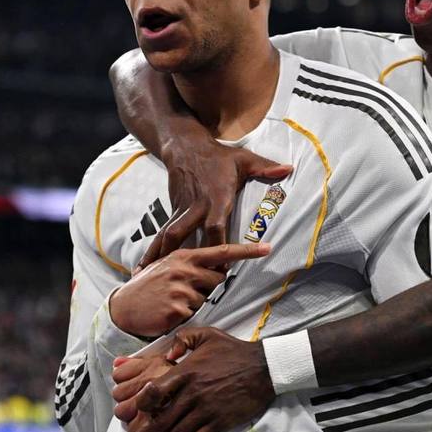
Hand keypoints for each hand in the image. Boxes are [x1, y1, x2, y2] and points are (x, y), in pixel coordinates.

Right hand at [111, 243, 269, 337]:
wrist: (122, 307)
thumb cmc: (149, 286)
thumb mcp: (169, 265)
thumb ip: (193, 263)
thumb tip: (221, 265)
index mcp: (185, 255)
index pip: (222, 251)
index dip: (247, 250)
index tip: (268, 248)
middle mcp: (185, 268)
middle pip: (218, 279)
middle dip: (207, 286)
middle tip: (184, 289)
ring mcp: (181, 289)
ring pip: (206, 298)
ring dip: (194, 302)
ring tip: (172, 301)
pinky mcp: (178, 309)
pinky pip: (195, 313)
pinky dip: (185, 315)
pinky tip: (169, 312)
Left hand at [122, 326, 274, 431]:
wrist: (263, 367)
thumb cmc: (235, 350)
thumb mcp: (208, 334)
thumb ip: (184, 338)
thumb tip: (168, 352)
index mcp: (187, 371)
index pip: (154, 392)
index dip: (141, 404)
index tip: (135, 411)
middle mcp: (193, 393)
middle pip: (160, 421)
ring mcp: (205, 410)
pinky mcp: (219, 422)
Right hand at [135, 138, 290, 272]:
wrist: (186, 147)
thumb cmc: (219, 157)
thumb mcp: (244, 159)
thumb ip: (266, 167)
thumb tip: (289, 169)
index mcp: (216, 198)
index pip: (215, 226)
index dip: (218, 247)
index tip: (223, 267)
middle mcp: (196, 207)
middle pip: (184, 234)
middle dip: (182, 257)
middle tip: (183, 283)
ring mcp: (181, 209)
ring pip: (167, 236)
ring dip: (159, 257)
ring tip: (148, 279)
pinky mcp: (173, 211)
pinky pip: (162, 234)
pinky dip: (152, 251)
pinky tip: (142, 269)